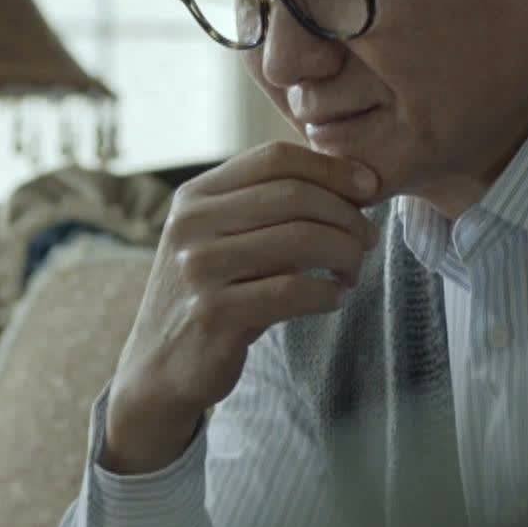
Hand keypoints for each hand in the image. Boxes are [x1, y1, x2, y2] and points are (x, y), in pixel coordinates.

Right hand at [100, 142, 380, 474]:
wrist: (158, 368)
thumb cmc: (210, 295)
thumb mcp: (222, 240)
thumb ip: (266, 208)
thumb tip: (350, 180)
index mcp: (195, 196)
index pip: (274, 158)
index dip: (331, 168)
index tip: (369, 186)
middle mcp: (191, 225)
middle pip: (294, 195)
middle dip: (346, 214)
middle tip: (367, 238)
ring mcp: (198, 269)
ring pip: (300, 239)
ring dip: (344, 253)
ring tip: (353, 270)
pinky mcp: (214, 314)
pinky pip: (292, 291)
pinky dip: (328, 292)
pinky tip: (337, 297)